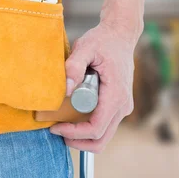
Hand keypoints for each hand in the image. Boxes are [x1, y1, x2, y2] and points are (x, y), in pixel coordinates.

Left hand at [50, 23, 135, 152]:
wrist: (121, 35)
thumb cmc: (103, 40)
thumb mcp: (85, 48)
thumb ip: (74, 66)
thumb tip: (66, 89)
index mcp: (116, 95)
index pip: (96, 128)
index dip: (74, 133)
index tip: (56, 127)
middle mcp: (123, 106)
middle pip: (101, 140)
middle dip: (77, 142)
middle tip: (57, 131)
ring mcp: (122, 108)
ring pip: (103, 136)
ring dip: (82, 137)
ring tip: (62, 126)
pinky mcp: (118, 106)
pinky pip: (103, 125)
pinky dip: (87, 128)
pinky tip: (71, 117)